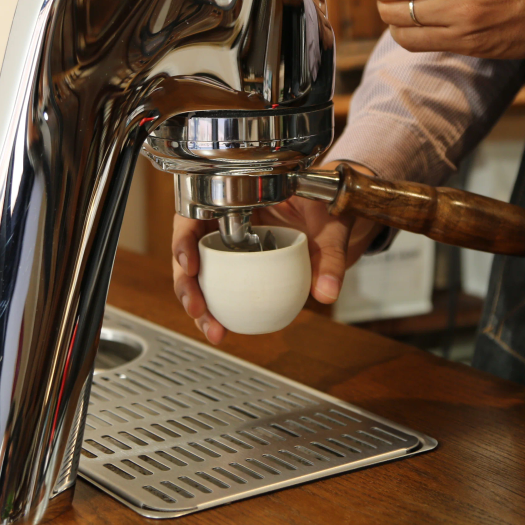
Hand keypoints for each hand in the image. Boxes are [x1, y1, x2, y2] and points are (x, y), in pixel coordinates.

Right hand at [171, 163, 382, 343]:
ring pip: (200, 273)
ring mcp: (233, 245)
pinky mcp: (241, 267)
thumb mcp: (332, 222)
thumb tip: (325, 292)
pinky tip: (221, 328)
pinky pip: (220, 286)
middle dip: (187, 283)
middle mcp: (228, 220)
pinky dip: (216, 309)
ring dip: (199, 304)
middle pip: (190, 249)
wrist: (340, 213)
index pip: (198, 212)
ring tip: (213, 329)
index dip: (184, 238)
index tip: (190, 265)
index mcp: (240, 195)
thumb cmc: (330, 205)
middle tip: (197, 309)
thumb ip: (330, 253)